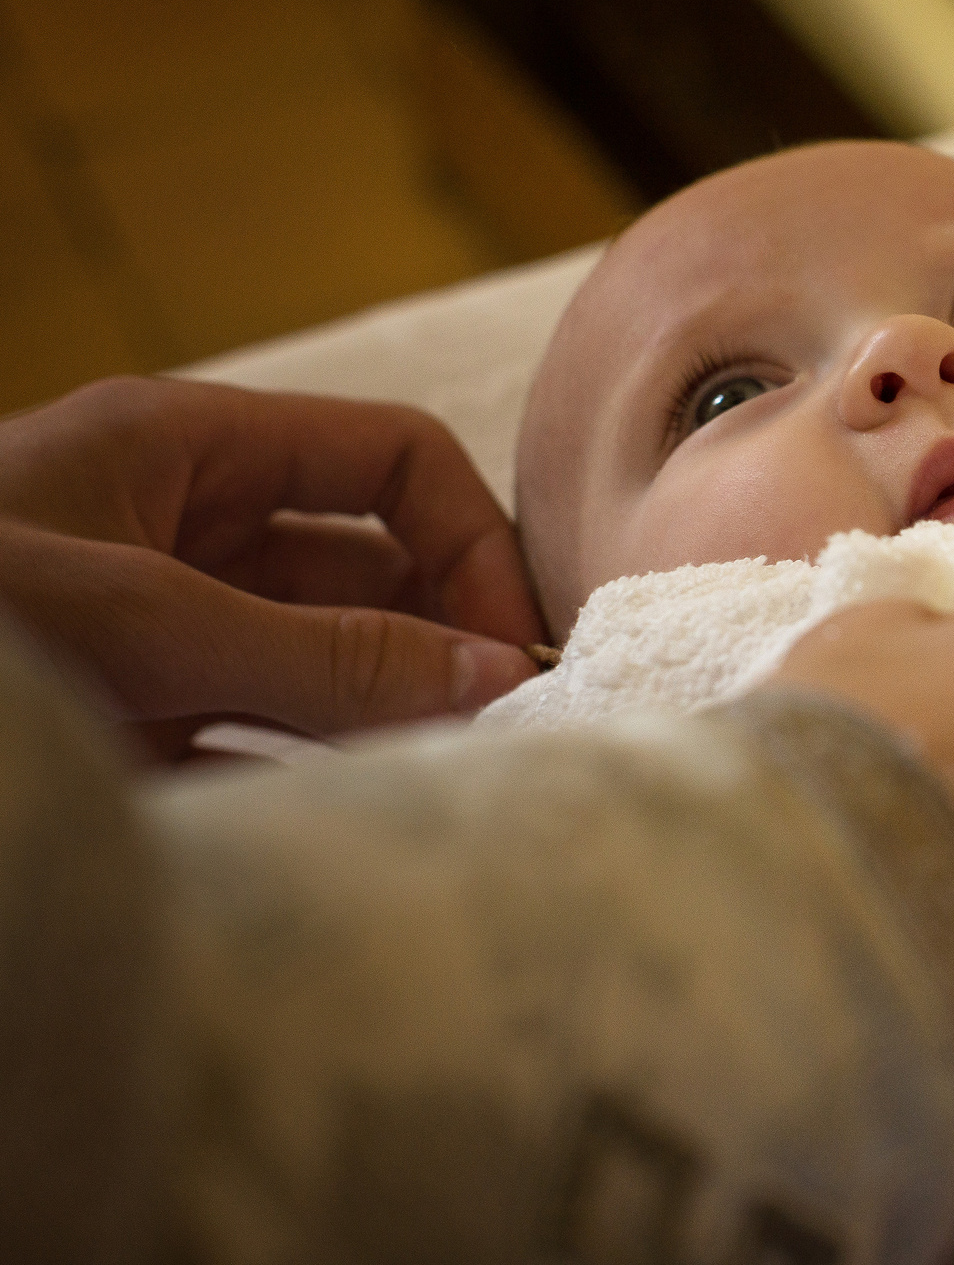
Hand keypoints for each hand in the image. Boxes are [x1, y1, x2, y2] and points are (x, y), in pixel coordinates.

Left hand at [0, 378, 543, 758]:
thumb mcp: (137, 622)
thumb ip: (320, 655)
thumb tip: (492, 676)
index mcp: (183, 450)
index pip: (389, 459)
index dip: (470, 542)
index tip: (516, 648)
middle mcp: (179, 531)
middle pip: (367, 571)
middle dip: (444, 642)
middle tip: (503, 728)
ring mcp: (154, 633)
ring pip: (320, 666)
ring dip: (386, 718)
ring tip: (444, 778)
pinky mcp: (127, 725)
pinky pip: (253, 744)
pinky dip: (311, 778)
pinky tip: (355, 814)